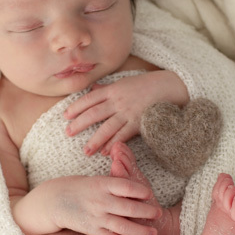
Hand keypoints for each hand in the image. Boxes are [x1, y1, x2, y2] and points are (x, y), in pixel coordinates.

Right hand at [19, 176, 161, 234]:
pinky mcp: (91, 230)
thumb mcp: (96, 179)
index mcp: (102, 184)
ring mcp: (95, 216)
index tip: (150, 194)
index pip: (124, 186)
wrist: (54, 200)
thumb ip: (115, 180)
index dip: (139, 191)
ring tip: (153, 233)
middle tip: (158, 213)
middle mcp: (99, 200)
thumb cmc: (80, 187)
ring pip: (121, 226)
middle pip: (127, 208)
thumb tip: (135, 178)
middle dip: (145, 212)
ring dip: (139, 231)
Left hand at [63, 71, 187, 154]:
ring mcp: (128, 112)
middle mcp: (118, 101)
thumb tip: (92, 89)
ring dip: (95, 140)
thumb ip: (107, 88)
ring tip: (86, 151)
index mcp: (113, 90)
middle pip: (94, 113)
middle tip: (68, 133)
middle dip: (79, 124)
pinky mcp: (138, 123)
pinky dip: (113, 144)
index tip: (66, 116)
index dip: (76, 107)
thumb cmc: (146, 84)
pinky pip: (123, 135)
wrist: (168, 86)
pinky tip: (105, 151)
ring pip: (107, 127)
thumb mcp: (124, 82)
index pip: (90, 99)